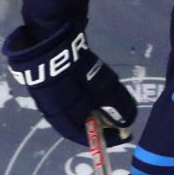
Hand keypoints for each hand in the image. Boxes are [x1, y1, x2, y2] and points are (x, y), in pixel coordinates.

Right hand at [3, 21, 135, 145]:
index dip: (104, 138)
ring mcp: (46, 92)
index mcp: (61, 116)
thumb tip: (127, 122)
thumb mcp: (103, 89)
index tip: (123, 134)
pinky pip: (67, 95)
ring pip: (72, 108)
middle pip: (77, 122)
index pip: (82, 136)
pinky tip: (93, 89)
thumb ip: (117, 107)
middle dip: (99, 123)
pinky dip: (83, 97)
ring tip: (109, 103)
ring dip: (91, 108)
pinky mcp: (48, 77)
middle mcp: (50, 109)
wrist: (50, 36)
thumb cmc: (76, 69)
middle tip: (118, 119)